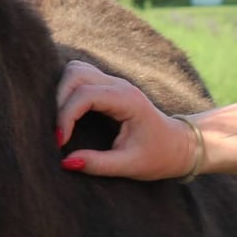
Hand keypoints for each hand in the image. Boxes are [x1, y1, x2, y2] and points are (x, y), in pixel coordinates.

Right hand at [55, 59, 200, 181]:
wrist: (180, 145)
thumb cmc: (159, 156)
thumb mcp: (130, 166)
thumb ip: (99, 164)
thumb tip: (65, 162)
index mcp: (127, 100)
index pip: (86, 95)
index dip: (66, 116)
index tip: (61, 142)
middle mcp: (119, 85)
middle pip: (76, 74)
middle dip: (59, 100)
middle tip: (57, 131)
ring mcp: (113, 83)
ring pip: (76, 70)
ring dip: (61, 91)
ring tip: (59, 121)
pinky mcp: (108, 88)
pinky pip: (81, 77)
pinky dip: (67, 90)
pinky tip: (65, 113)